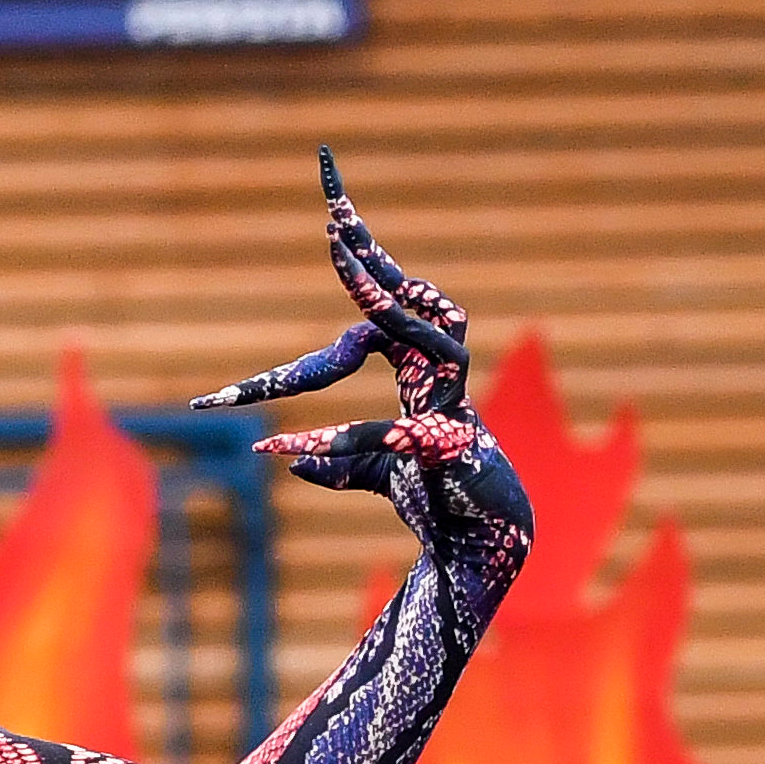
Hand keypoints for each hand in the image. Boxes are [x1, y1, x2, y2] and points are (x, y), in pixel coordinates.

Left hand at [193, 150, 528, 554]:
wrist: (483, 543)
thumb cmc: (441, 498)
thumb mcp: (378, 473)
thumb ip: (340, 461)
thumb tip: (288, 462)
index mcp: (424, 373)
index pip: (392, 307)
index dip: (366, 268)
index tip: (336, 224)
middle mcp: (444, 377)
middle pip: (409, 304)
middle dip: (373, 263)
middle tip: (335, 219)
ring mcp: (453, 406)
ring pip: (428, 341)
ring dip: (389, 308)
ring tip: (352, 276)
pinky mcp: (447, 449)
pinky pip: (383, 438)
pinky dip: (332, 445)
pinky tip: (281, 449)